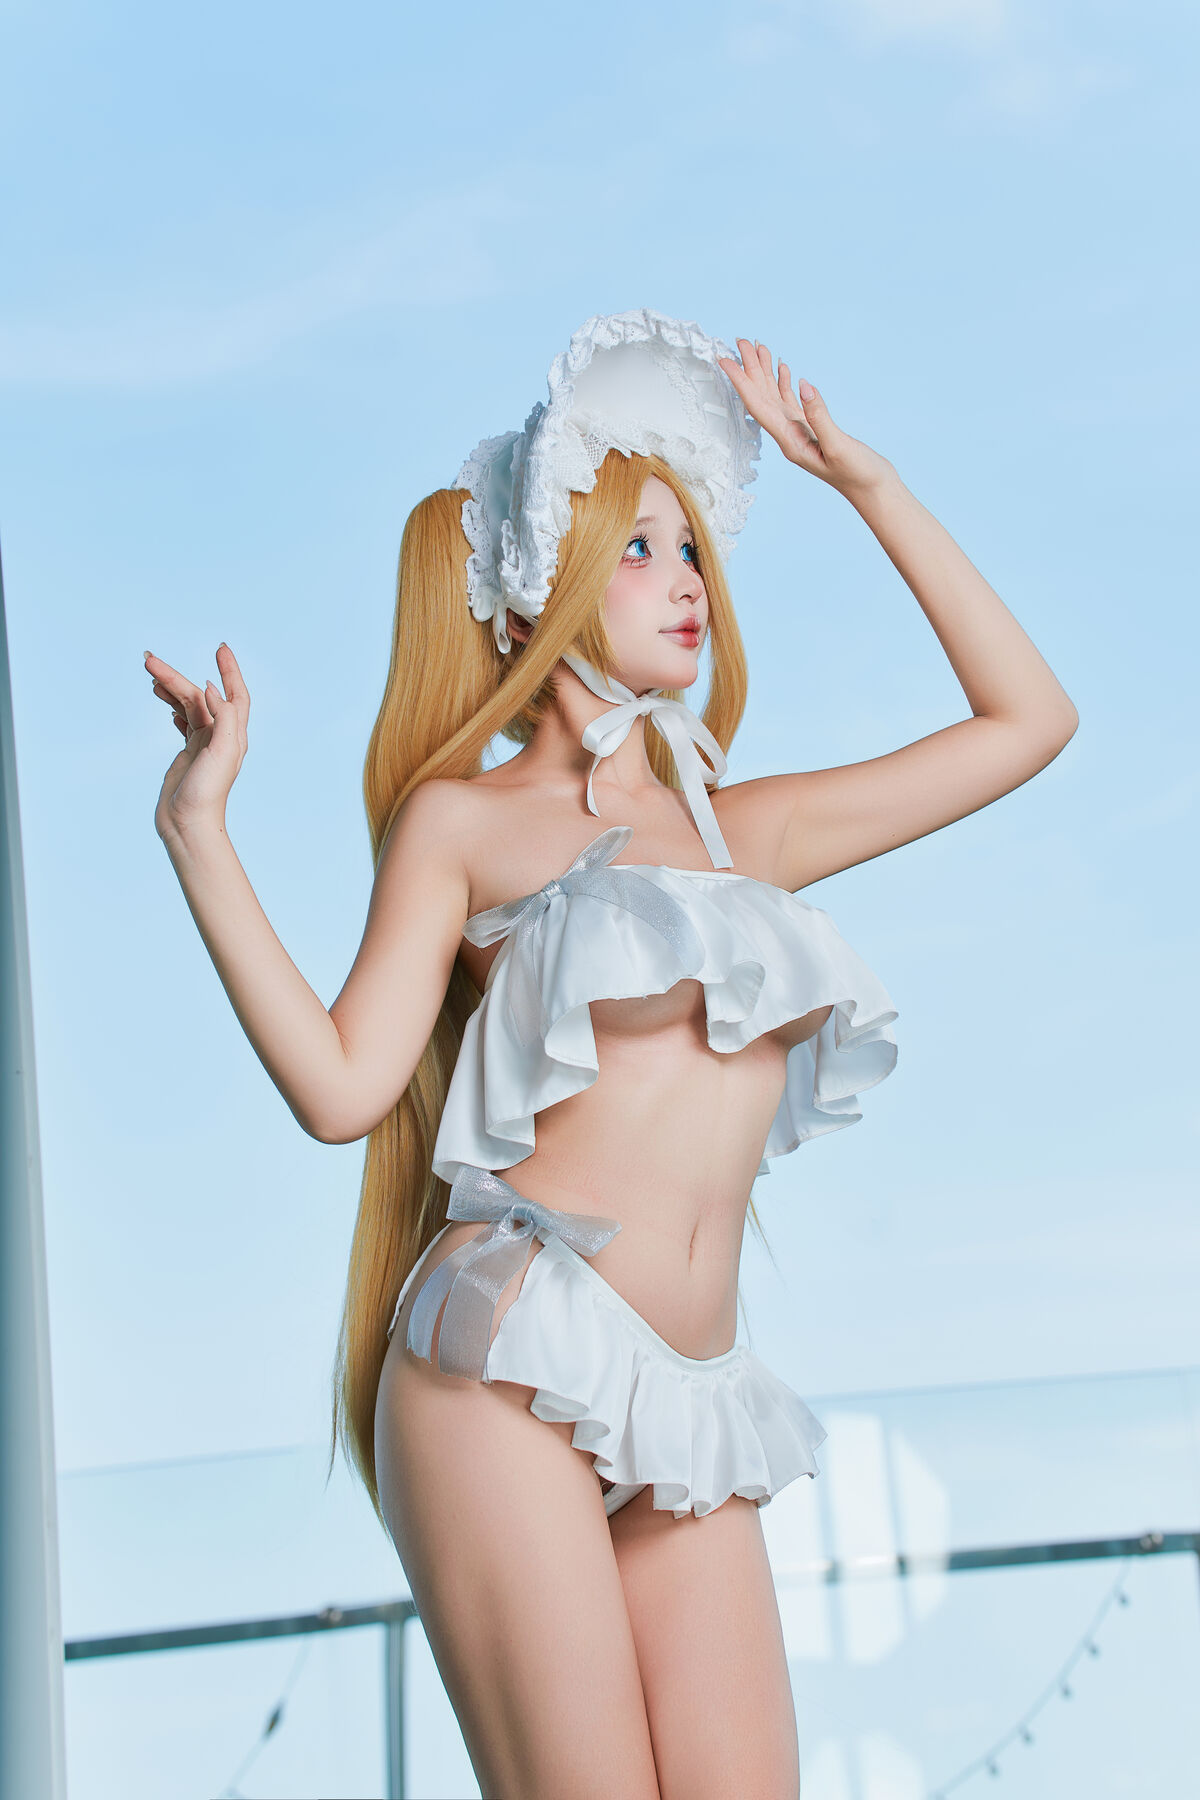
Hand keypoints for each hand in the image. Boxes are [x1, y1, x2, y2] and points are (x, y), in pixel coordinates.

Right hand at [144, 642, 249, 840]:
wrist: (189, 824)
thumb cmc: (208, 793)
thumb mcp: (222, 752)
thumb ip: (223, 718)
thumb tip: (211, 688)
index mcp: (233, 734)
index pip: (235, 693)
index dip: (230, 670)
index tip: (220, 648)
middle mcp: (221, 736)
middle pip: (199, 696)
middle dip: (176, 676)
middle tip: (149, 661)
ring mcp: (204, 744)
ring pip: (187, 706)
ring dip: (171, 688)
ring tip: (150, 675)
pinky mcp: (189, 753)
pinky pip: (183, 721)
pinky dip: (174, 707)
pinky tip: (163, 700)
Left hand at [717, 338, 894, 499]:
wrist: (873, 490)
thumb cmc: (858, 474)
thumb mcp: (838, 446)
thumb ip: (820, 416)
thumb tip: (803, 385)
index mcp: (790, 442)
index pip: (758, 407)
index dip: (741, 383)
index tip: (725, 361)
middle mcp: (789, 437)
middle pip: (762, 398)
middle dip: (749, 369)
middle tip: (740, 340)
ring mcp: (799, 432)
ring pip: (775, 397)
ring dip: (764, 373)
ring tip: (757, 347)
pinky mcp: (812, 429)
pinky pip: (791, 402)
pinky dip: (784, 383)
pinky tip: (781, 368)